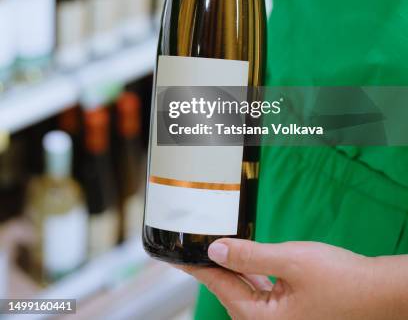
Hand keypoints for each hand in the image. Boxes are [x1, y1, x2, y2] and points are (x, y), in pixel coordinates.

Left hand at [183, 238, 388, 319]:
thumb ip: (249, 256)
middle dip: (213, 268)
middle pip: (230, 292)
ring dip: (232, 271)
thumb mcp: (289, 260)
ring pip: (245, 293)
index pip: (219, 287)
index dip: (197, 267)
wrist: (378, 292)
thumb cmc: (340, 279)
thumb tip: (215, 250)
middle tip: (195, 247)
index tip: (178, 255)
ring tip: (217, 250)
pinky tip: (248, 264)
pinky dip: (252, 277)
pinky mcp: (292, 313)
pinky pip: (262, 294)